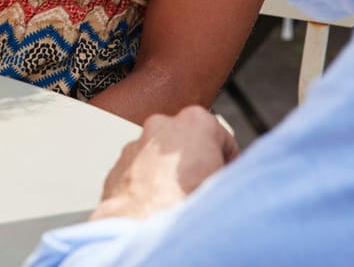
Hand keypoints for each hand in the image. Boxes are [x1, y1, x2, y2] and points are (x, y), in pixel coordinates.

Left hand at [91, 106, 238, 220]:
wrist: (139, 231)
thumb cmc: (184, 207)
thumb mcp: (229, 185)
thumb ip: (234, 172)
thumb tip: (235, 180)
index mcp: (196, 122)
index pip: (224, 139)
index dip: (229, 164)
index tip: (226, 179)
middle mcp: (161, 126)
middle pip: (190, 144)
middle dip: (198, 165)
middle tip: (204, 191)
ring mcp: (136, 144)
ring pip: (163, 158)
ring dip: (172, 175)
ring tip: (180, 202)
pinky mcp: (118, 165)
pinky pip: (141, 173)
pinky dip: (150, 186)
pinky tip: (159, 206)